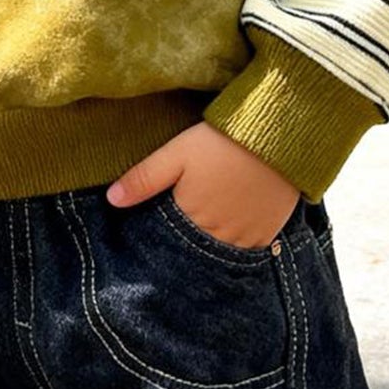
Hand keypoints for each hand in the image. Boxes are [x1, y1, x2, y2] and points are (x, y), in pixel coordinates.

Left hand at [106, 122, 300, 249]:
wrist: (276, 137)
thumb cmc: (222, 141)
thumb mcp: (177, 153)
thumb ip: (144, 178)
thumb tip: (112, 200)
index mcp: (190, 218)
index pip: (168, 237)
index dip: (161, 229)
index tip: (161, 220)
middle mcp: (217, 236)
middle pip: (193, 247)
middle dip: (185, 239)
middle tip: (185, 219)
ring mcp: (244, 239)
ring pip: (219, 251)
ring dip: (210, 241)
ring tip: (208, 219)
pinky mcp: (267, 235)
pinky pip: (246, 250)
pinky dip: (236, 241)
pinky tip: (232, 222)